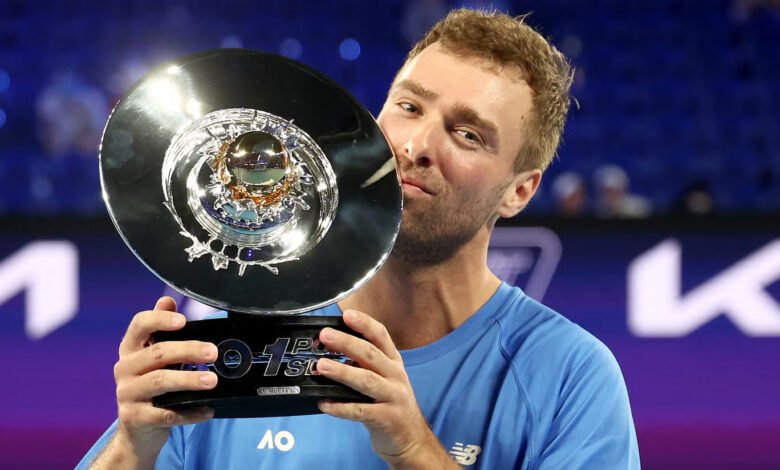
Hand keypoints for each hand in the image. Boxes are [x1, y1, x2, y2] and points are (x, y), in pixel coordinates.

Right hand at [111, 297, 217, 462]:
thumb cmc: (151, 384)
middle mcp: (124, 369)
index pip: (139, 325)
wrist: (137, 430)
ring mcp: (127, 394)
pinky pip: (166, 414)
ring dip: (189, 380)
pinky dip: (189, 412)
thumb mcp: (153, 356)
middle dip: (188, 350)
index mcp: (130, 349)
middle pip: (157, 354)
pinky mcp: (134, 419)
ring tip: (212, 380)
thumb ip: (160, 329)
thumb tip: (167, 299)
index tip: (183, 320)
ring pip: (160, 382)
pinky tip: (207, 409)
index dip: (160, 319)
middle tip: (212, 352)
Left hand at [316, 309, 456, 468]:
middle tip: (325, 335)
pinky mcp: (386, 419)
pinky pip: (360, 411)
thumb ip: (361, 366)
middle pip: (371, 354)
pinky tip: (323, 403)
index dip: (364, 324)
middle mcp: (395, 376)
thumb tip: (327, 354)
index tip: (346, 314)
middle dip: (347, 342)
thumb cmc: (390, 405)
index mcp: (394, 362)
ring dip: (342, 371)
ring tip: (321, 366)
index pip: (381, 336)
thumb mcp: (383, 379)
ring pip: (366, 380)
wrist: (411, 440)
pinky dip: (340, 407)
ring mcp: (393, 397)